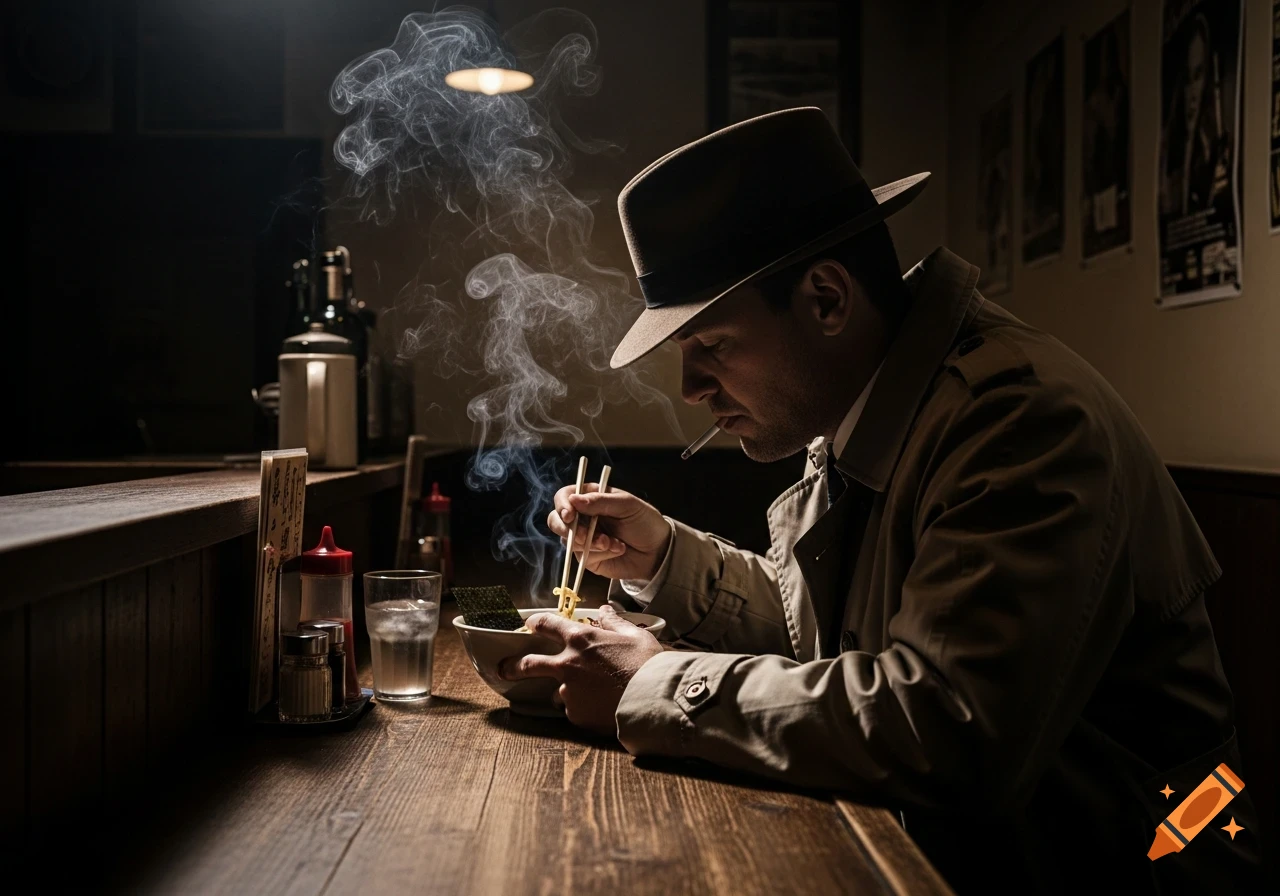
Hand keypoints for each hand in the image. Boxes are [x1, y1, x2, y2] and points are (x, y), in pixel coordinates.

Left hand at [497, 606, 663, 734]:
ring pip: (558, 691)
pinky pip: (574, 710)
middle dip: (513, 666)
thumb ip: (614, 622)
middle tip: (505, 669)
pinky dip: (583, 708)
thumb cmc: (647, 663)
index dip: (535, 622)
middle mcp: (567, 664)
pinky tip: (601, 707)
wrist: (654, 698)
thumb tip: (605, 609)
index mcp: (580, 639)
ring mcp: (569, 692)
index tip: (530, 624)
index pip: (546, 624)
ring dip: (567, 691)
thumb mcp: (634, 635)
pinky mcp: (576, 715)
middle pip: (529, 663)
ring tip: (592, 694)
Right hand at [547, 482, 670, 580]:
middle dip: (567, 529)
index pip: (565, 496)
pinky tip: (617, 549)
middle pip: (556, 520)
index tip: (570, 514)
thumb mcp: (627, 505)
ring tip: (612, 543)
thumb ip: (601, 502)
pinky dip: (600, 553)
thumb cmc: (644, 521)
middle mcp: (583, 517)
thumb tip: (573, 499)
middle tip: (585, 535)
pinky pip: (583, 556)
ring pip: (569, 541)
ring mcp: (584, 538)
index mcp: (590, 497)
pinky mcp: (588, 558)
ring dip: (591, 542)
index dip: (562, 505)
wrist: (658, 551)